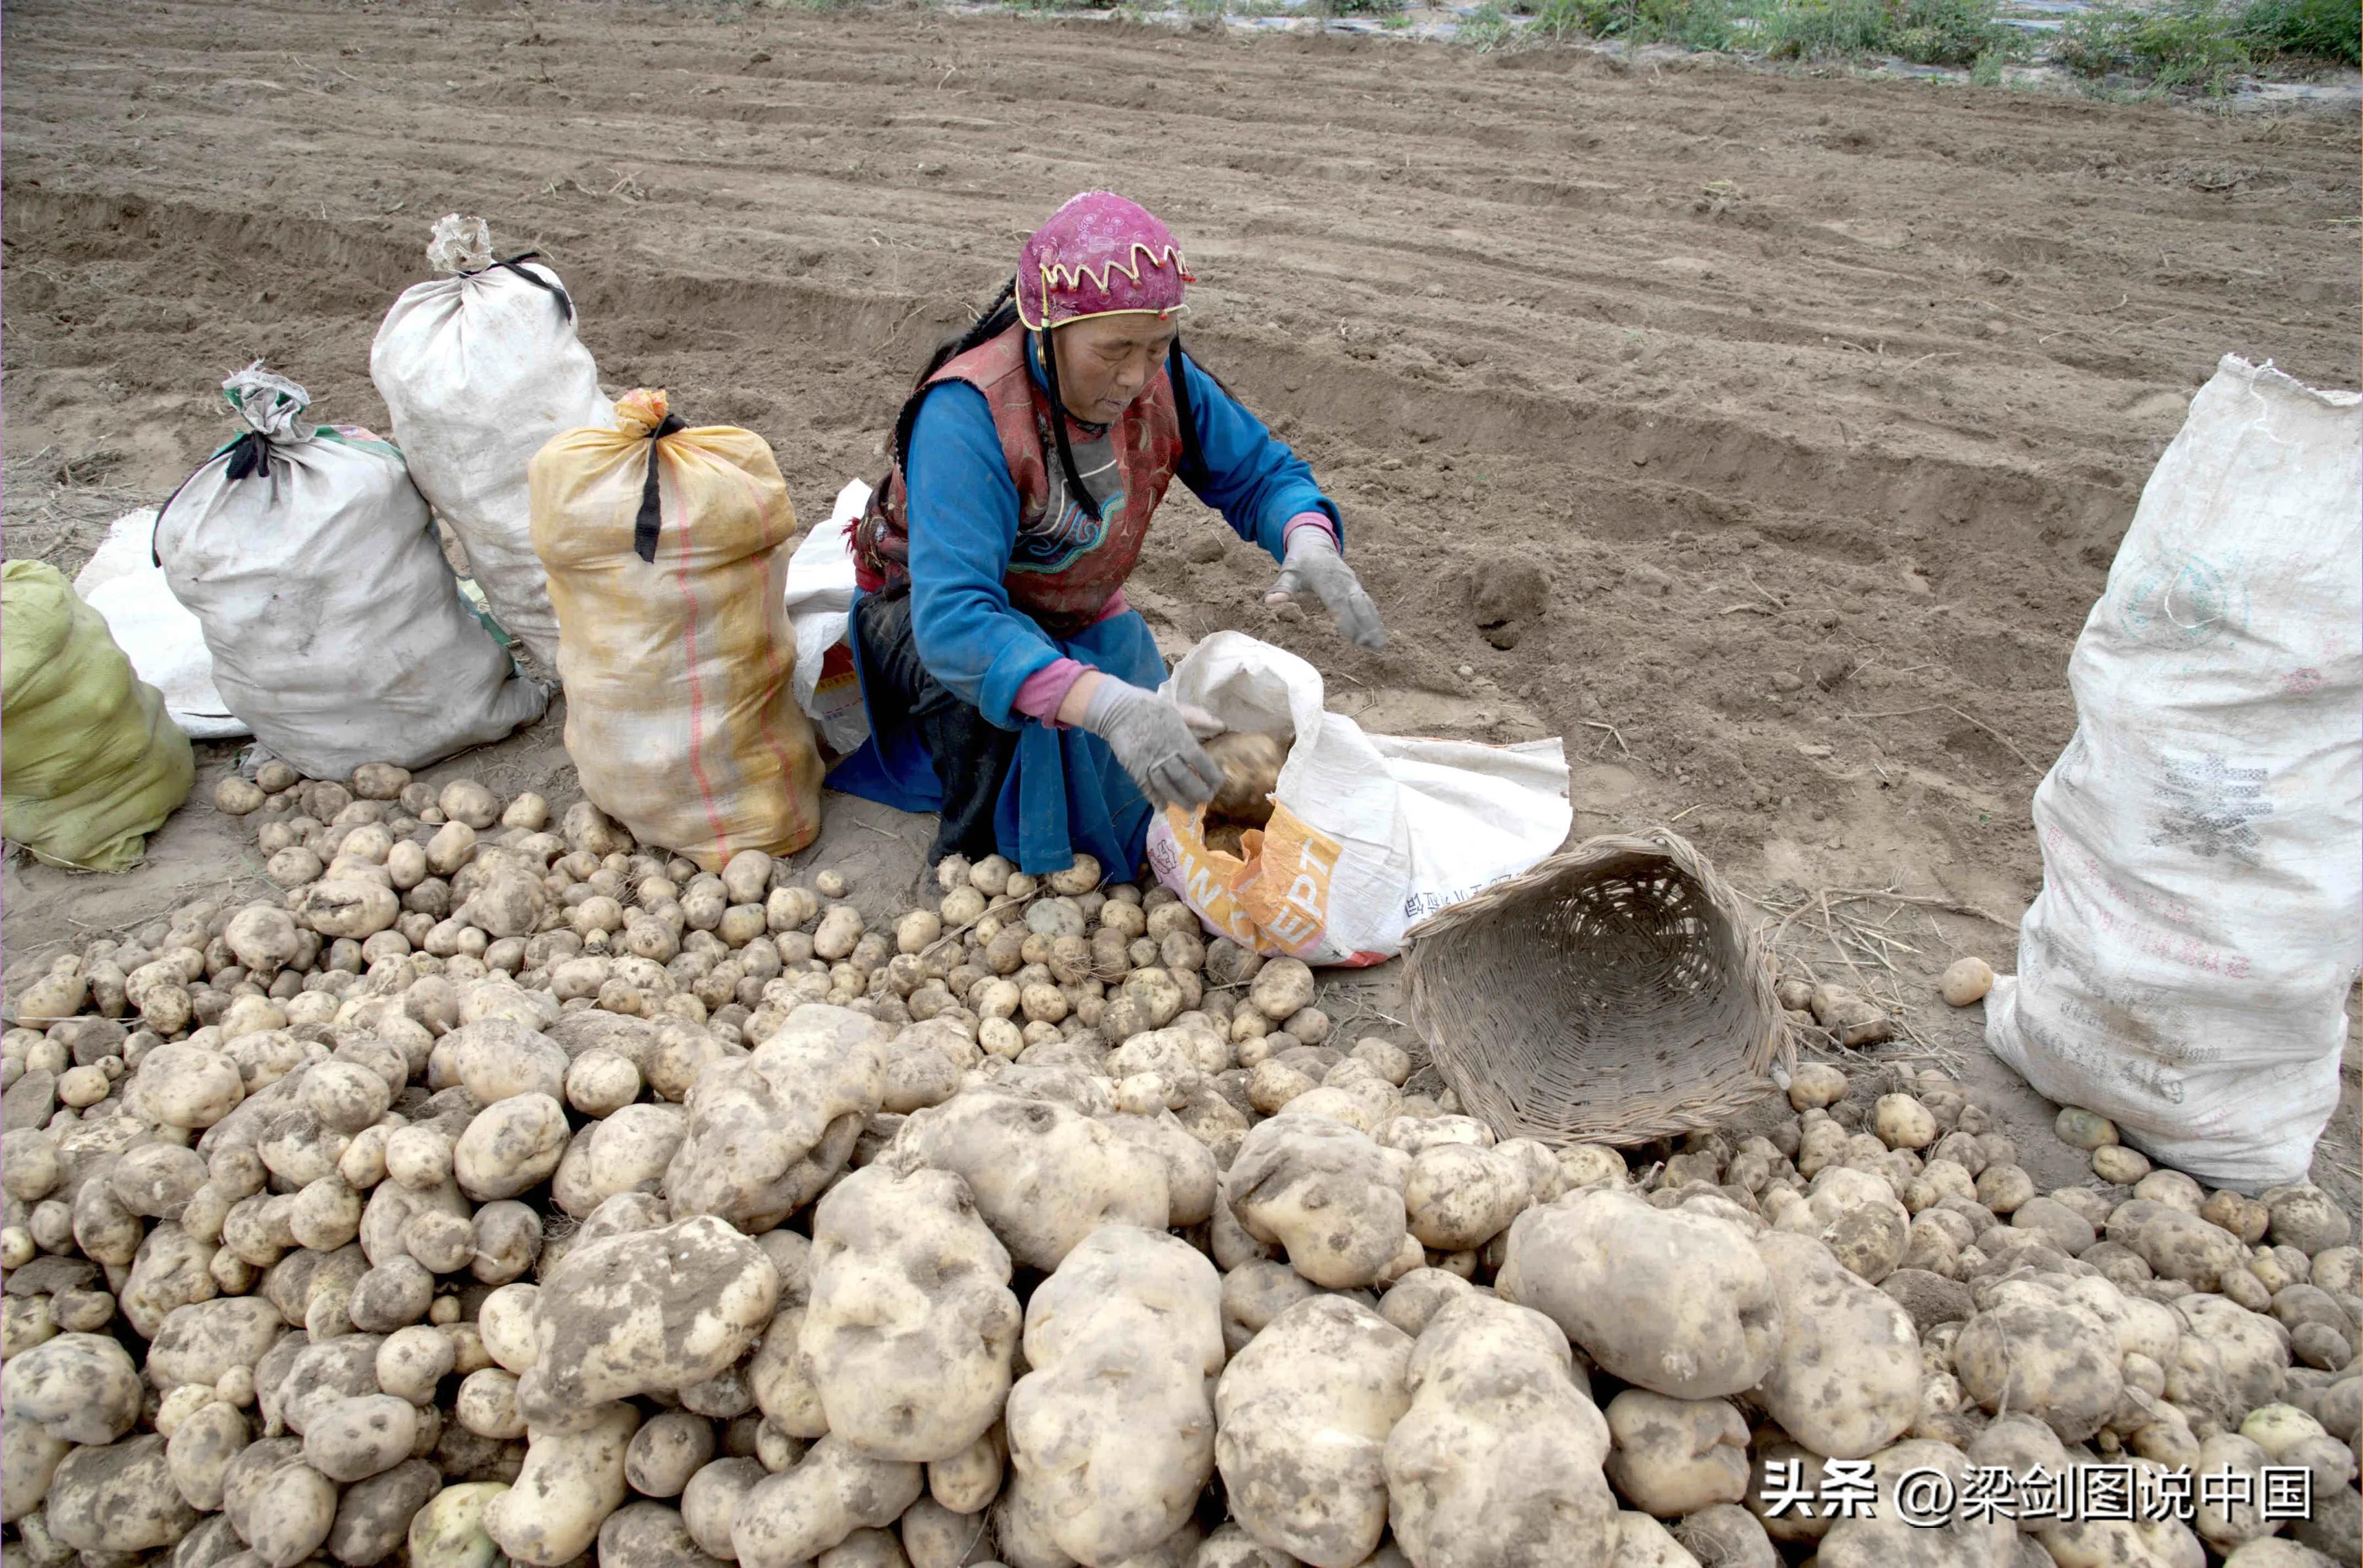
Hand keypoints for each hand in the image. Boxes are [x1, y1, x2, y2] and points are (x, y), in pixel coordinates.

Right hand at [1076, 676, 1224, 809]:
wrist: (1118, 709)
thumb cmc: (1150, 707)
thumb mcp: (1177, 709)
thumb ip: (1198, 719)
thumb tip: (1221, 725)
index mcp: (1179, 736)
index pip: (1200, 760)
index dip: (1210, 775)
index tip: (1218, 784)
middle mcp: (1166, 752)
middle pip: (1184, 777)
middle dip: (1197, 792)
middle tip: (1206, 800)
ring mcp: (1149, 762)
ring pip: (1166, 786)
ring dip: (1179, 799)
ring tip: (1190, 808)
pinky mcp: (1134, 768)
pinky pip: (1146, 787)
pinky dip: (1154, 798)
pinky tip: (1163, 807)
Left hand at [1268, 529, 1385, 648]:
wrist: (1315, 543)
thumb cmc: (1300, 561)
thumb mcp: (1288, 572)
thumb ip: (1281, 588)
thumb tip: (1268, 602)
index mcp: (1326, 580)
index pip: (1338, 602)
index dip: (1346, 620)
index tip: (1353, 638)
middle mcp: (1343, 582)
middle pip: (1358, 605)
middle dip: (1367, 625)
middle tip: (1374, 647)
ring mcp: (1352, 584)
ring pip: (1366, 605)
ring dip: (1374, 625)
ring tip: (1380, 647)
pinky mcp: (1356, 587)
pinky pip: (1367, 603)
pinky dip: (1374, 618)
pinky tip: (1378, 635)